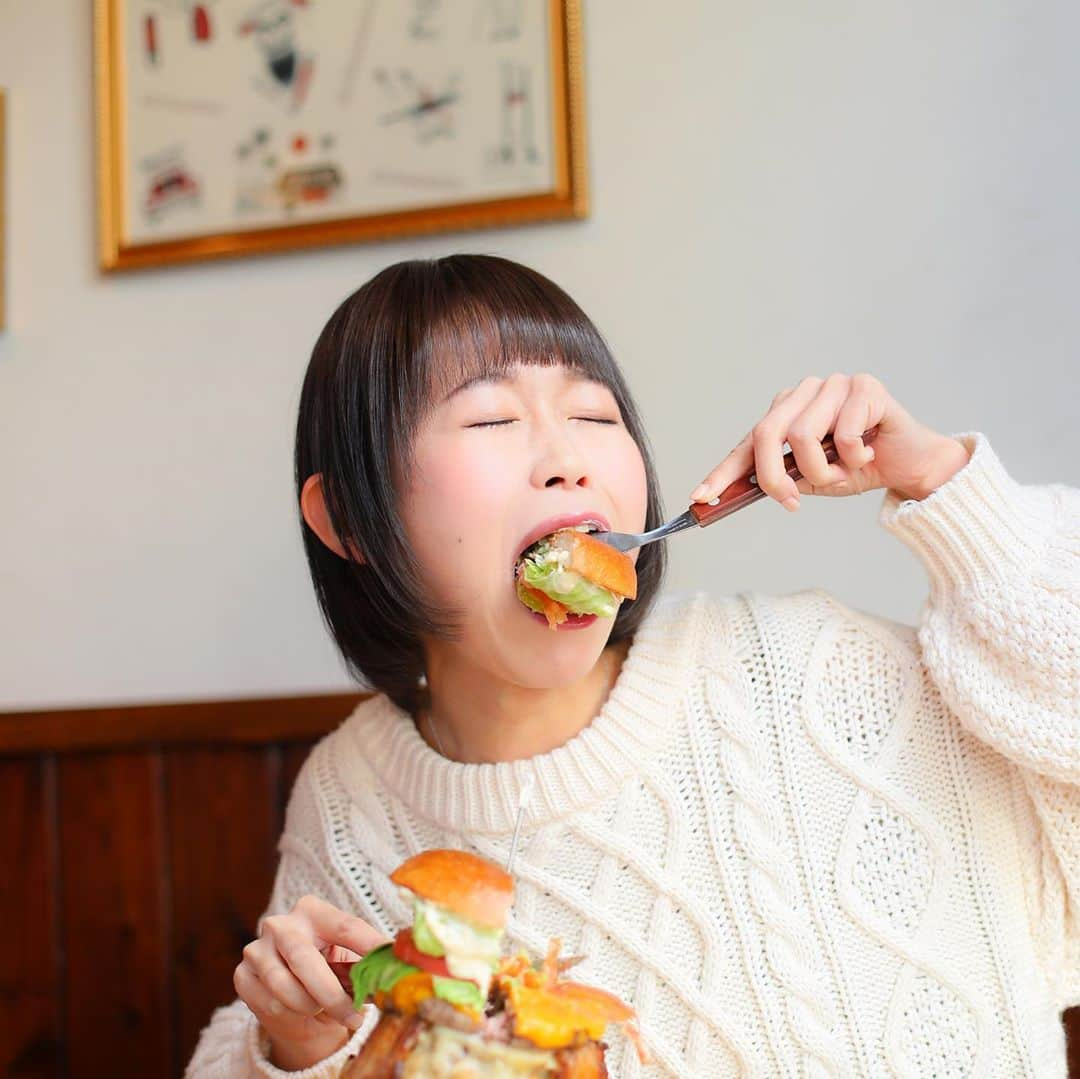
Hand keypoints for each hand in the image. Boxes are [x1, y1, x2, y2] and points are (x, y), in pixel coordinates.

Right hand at [234, 894, 385, 1070]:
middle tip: (355, 1016)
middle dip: (332, 994)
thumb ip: (365, 964)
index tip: (389, 962)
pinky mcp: (243, 975)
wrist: (293, 1000)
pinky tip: (299, 1011)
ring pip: (284, 986)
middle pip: (306, 958)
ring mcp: (257, 948)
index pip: (345, 927)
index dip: (369, 946)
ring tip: (324, 1010)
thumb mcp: (347, 963)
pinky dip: (289, 1014)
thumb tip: (396, 970)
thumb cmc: (328, 973)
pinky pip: (268, 1003)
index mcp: (314, 910)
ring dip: (310, 1006)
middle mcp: (281, 924)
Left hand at [689, 373, 971, 510]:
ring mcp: (834, 384)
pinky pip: (844, 435)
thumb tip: (742, 491)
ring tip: (846, 470)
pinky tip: (870, 452)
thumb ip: (781, 479)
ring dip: (824, 471)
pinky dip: (855, 458)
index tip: (701, 497)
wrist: (911, 464)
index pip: (748, 440)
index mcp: (786, 410)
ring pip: (803, 437)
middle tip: (791, 502)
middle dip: (775, 478)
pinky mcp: (865, 387)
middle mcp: (805, 391)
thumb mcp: (812, 480)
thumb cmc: (859, 467)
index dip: (723, 471)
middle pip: (767, 434)